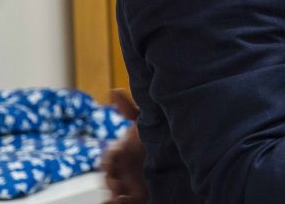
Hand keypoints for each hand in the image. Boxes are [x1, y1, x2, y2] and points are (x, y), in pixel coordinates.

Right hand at [103, 89, 147, 203]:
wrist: (176, 158)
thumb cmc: (155, 138)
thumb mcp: (144, 124)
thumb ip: (130, 110)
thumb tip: (113, 90)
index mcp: (122, 152)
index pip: (109, 158)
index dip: (108, 163)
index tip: (110, 167)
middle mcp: (123, 168)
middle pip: (109, 177)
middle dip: (110, 182)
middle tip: (115, 186)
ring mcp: (128, 183)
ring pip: (114, 191)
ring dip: (113, 196)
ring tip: (118, 198)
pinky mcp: (136, 195)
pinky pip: (123, 201)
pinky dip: (118, 202)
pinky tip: (121, 201)